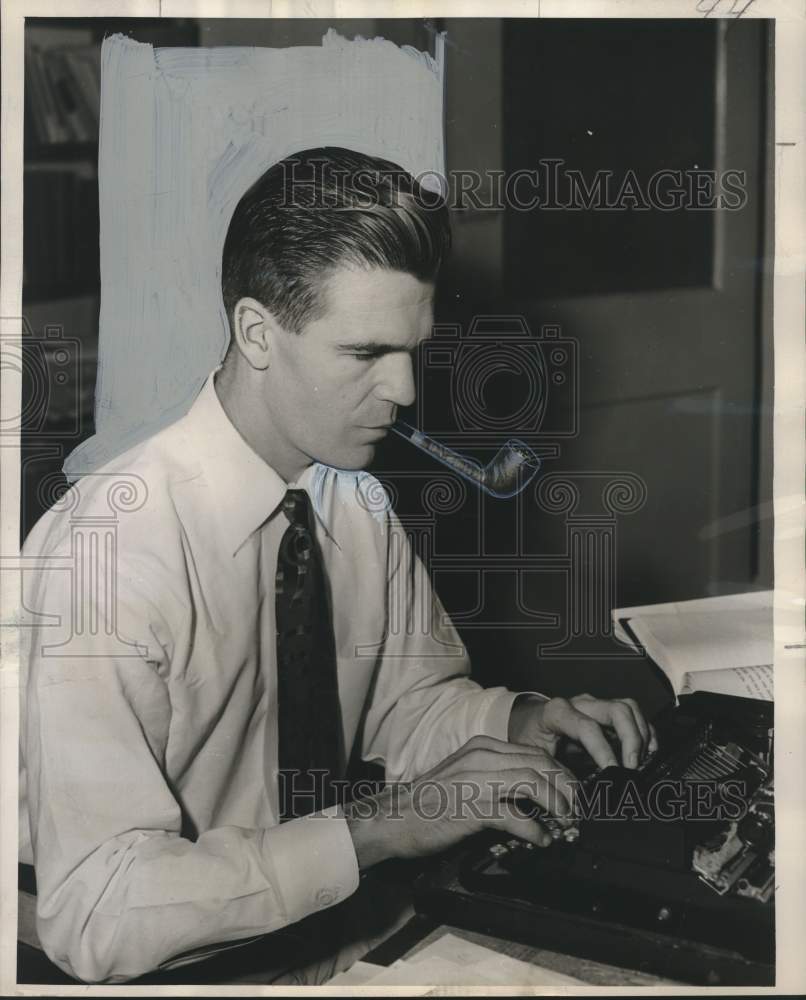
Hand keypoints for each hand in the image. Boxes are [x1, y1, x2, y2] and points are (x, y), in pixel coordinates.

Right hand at [345, 734, 576, 867]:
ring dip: (557, 804)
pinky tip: (541, 840)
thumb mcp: (465, 776)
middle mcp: (480, 758)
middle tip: (578, 809)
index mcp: (481, 747)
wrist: (394, 818)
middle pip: (540, 763)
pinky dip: (534, 829)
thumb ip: (496, 777)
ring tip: (566, 823)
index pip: (534, 752)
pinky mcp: (471, 808)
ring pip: (533, 781)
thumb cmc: (430, 803)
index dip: (560, 773)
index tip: (574, 793)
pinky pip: (514, 815)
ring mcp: (475, 781)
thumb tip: (534, 794)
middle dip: (566, 786)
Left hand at [508, 693, 657, 769]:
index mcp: (557, 712)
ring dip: (641, 735)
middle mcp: (580, 703)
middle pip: (617, 710)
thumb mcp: (533, 756)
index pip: (587, 727)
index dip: (604, 751)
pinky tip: (648, 752)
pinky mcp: (606, 711)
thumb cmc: (529, 738)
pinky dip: (645, 731)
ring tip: (641, 761)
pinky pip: (633, 714)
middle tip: (632, 767)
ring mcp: (595, 705)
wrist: (526, 721)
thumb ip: (553, 772)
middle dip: (631, 739)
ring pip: (629, 708)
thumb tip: (576, 798)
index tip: (614, 772)